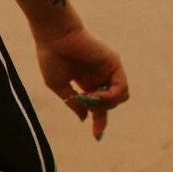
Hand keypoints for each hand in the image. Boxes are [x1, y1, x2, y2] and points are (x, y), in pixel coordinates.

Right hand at [35, 22, 128, 140]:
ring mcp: (108, 70)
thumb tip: (84, 118)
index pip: (100, 106)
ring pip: (120, 98)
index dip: (99, 121)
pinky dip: (109, 96)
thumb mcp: (58, 86)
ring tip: (88, 97)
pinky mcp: (114, 63)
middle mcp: (100, 77)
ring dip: (104, 104)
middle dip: (98, 110)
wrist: (54, 35)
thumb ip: (73, 102)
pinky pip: (121, 88)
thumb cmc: (51, 57)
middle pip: (111, 104)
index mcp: (87, 82)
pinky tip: (94, 93)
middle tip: (82, 101)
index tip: (96, 136)